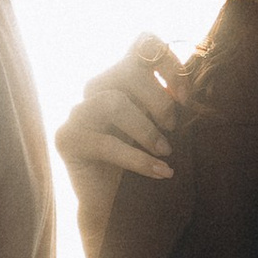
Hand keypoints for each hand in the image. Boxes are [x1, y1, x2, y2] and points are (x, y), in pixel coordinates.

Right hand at [56, 32, 183, 257]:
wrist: (123, 213)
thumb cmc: (152, 167)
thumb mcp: (170, 129)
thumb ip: (173, 101)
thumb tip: (190, 85)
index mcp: (123, 79)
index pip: (143, 43)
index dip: (169, 63)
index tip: (188, 96)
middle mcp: (97, 90)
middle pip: (127, 69)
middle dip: (158, 99)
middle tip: (174, 127)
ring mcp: (78, 113)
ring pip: (112, 102)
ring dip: (145, 129)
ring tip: (165, 152)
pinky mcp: (66, 139)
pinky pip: (104, 140)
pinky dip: (137, 158)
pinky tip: (159, 173)